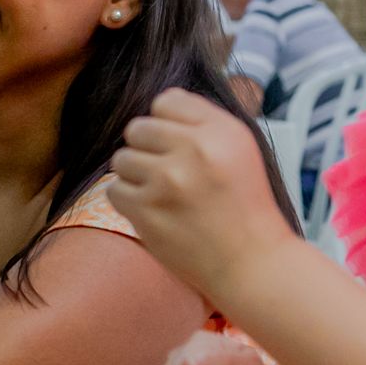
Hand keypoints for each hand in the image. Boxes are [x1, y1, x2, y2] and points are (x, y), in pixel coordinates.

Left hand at [110, 89, 294, 296]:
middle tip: (168, 174)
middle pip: (138, 128)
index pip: (166, 101)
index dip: (168, 124)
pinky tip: (154, 211)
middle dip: (147, 149)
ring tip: (162, 194)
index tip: (178, 146)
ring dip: (135, 176)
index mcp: (221, 131)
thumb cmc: (245, 207)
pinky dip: (129, 201)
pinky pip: (115, 189)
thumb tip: (160, 104)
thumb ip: (202, 121)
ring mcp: (168, 180)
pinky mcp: (147, 210)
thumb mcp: (240, 149)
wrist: (251, 263)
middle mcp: (195, 150)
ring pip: (122, 158)